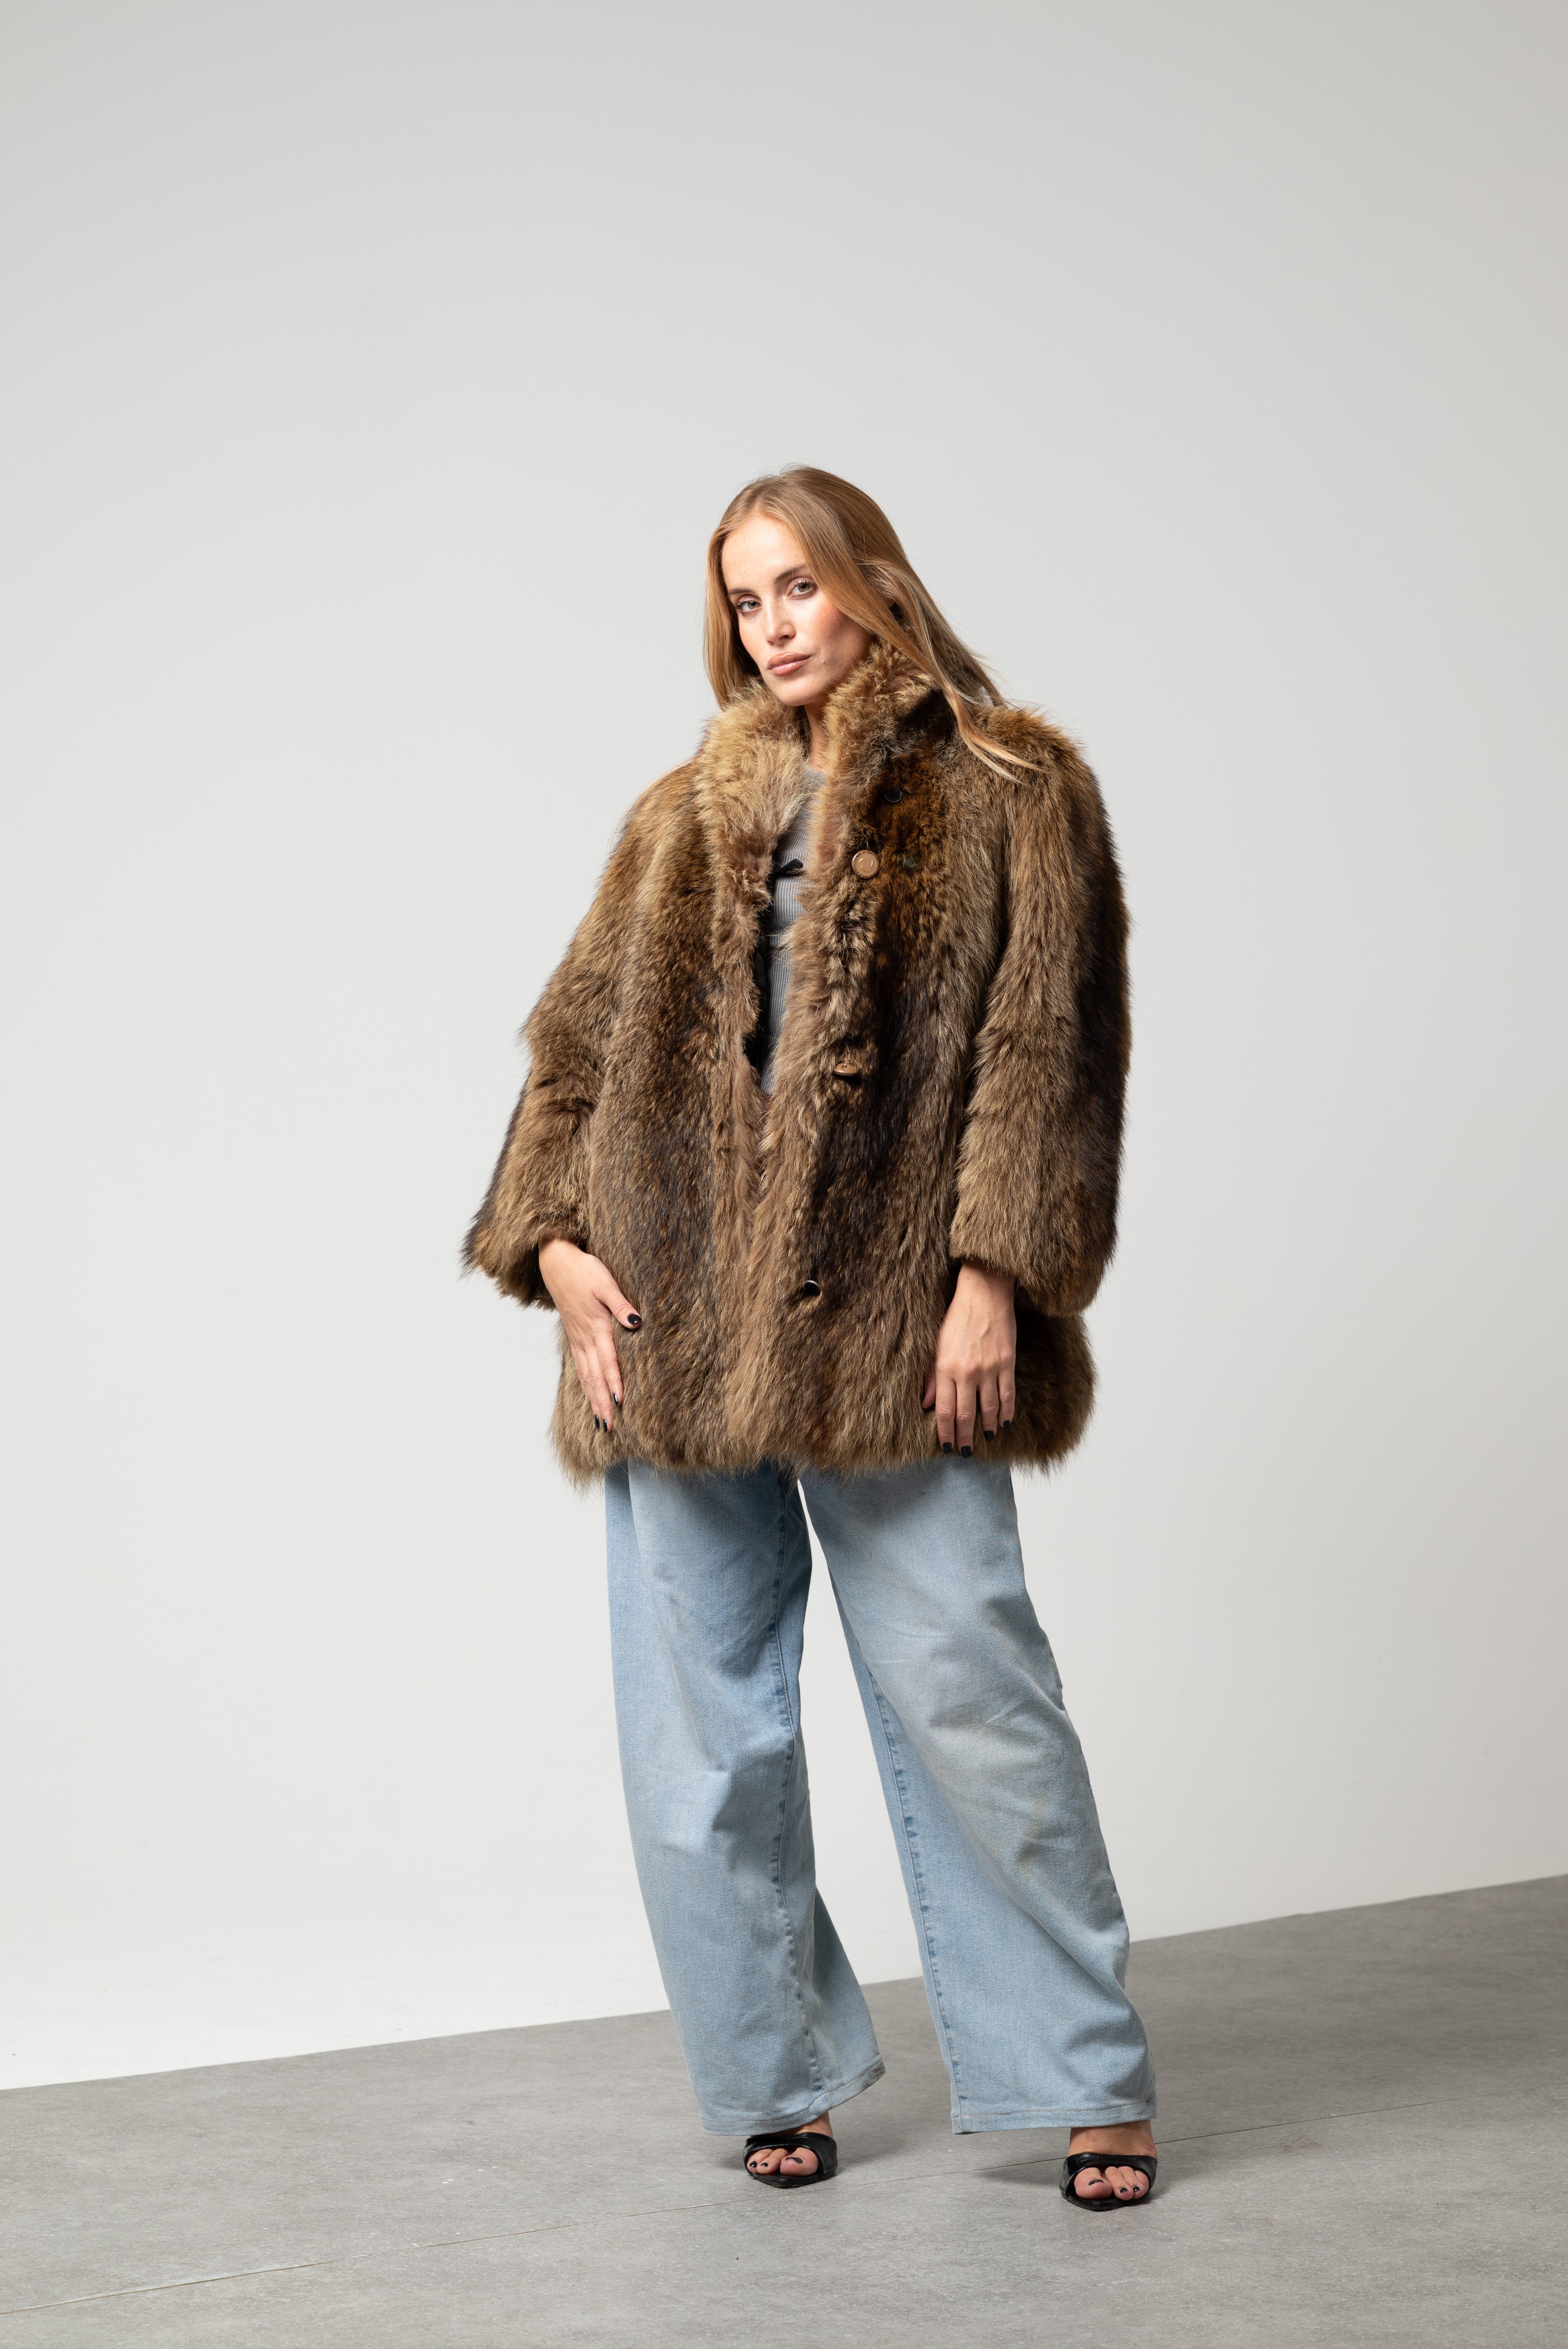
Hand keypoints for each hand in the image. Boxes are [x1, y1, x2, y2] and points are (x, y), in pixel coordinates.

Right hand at [537, 1238, 640, 1432]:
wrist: (556, 1262)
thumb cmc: (583, 1270)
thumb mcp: (606, 1283)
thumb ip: (621, 1304)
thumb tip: (637, 1323)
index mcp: (596, 1326)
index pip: (607, 1361)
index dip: (614, 1383)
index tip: (621, 1403)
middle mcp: (585, 1337)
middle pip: (594, 1376)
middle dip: (602, 1402)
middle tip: (610, 1426)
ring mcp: (577, 1339)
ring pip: (585, 1375)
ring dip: (593, 1398)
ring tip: (601, 1421)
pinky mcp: (573, 1336)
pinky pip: (579, 1367)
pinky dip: (585, 1385)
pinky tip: (589, 1395)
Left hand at [922, 1264, 1015, 1453]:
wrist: (984, 1294)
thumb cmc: (956, 1317)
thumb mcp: (937, 1345)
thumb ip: (932, 1377)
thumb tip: (926, 1404)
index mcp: (946, 1368)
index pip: (944, 1411)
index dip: (945, 1432)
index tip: (946, 1446)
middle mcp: (967, 1372)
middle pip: (966, 1415)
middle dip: (964, 1437)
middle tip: (965, 1452)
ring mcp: (990, 1369)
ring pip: (989, 1409)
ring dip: (987, 1428)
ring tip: (984, 1439)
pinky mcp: (1007, 1363)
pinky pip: (1008, 1395)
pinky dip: (1006, 1412)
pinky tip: (1004, 1422)